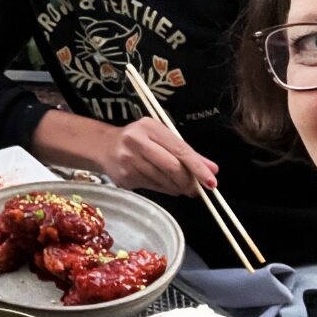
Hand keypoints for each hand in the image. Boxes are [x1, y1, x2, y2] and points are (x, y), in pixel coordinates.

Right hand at [96, 117, 217, 195]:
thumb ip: (187, 152)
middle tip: (197, 189)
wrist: (103, 146)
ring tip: (182, 188)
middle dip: (188, 181)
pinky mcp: (124, 176)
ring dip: (177, 188)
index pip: (180, 149)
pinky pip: (152, 187)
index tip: (211, 181)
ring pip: (163, 180)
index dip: (198, 167)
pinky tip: (167, 187)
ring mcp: (128, 160)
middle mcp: (136, 141)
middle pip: (172, 167)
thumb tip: (213, 169)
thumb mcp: (161, 138)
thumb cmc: (138, 140)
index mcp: (149, 127)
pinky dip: (165, 190)